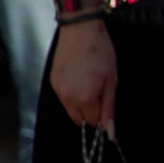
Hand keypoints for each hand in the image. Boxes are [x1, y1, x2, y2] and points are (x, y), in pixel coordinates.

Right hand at [50, 18, 117, 134]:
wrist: (80, 30)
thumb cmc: (101, 52)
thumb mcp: (112, 80)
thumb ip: (109, 107)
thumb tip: (109, 132)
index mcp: (83, 98)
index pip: (92, 121)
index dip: (101, 113)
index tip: (106, 100)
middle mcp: (67, 98)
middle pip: (78, 119)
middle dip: (89, 112)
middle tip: (99, 92)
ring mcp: (57, 90)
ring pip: (70, 108)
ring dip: (80, 103)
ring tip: (89, 81)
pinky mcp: (52, 81)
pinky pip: (63, 96)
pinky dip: (71, 93)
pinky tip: (79, 76)